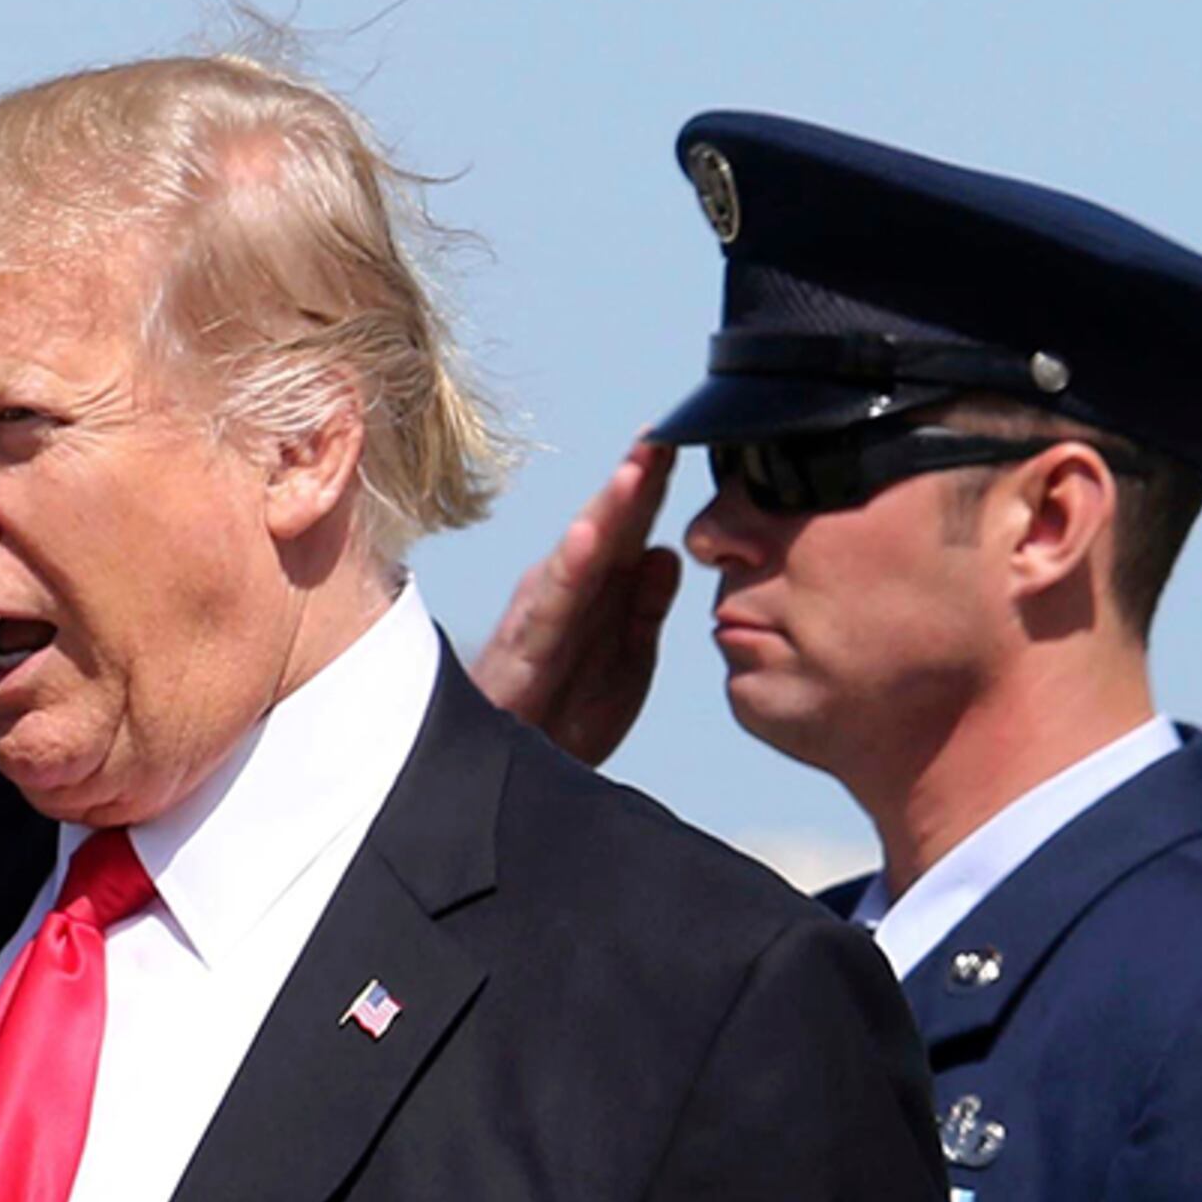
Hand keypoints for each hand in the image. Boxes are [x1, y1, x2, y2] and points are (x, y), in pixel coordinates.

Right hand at [469, 442, 685, 769]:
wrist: (514, 769)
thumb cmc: (563, 714)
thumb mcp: (626, 662)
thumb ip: (645, 609)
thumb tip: (669, 552)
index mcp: (598, 591)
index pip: (632, 527)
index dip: (656, 483)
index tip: (687, 435)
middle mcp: (568, 590)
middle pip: (608, 525)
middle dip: (635, 477)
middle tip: (664, 432)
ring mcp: (544, 614)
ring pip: (581, 553)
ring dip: (607, 510)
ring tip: (636, 471)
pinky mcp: (526, 648)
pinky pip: (550, 604)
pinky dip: (568, 568)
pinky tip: (587, 539)